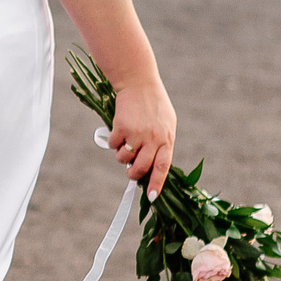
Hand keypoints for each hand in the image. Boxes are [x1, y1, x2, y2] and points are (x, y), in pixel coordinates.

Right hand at [108, 76, 176, 198]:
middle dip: (132, 174)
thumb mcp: (165, 124)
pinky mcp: (122, 128)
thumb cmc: (153, 104)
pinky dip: (113, 140)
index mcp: (167, 139)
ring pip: (124, 158)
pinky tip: (118, 128)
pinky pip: (113, 144)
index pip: (163, 167)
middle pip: (141, 168)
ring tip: (125, 141)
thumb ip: (161, 143)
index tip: (153, 197)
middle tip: (129, 171)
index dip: (157, 183)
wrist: (138, 82)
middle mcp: (153, 139)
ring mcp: (137, 134)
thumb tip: (150, 165)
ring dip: (121, 154)